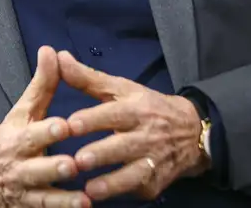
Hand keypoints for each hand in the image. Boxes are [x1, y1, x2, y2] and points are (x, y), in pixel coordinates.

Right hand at [0, 47, 89, 207]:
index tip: (64, 126)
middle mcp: (18, 168)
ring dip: (62, 200)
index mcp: (18, 139)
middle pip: (35, 169)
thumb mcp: (24, 112)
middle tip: (72, 164)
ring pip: (43, 198)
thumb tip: (50, 49)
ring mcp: (24, 193)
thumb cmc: (12, 139)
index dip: (47, 131)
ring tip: (84, 200)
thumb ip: (42, 85)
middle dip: (53, 167)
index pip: (32, 134)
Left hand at [59, 50, 209, 202]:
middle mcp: (147, 134)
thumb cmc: (148, 107)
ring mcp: (153, 161)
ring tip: (90, 189)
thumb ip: (88, 78)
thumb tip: (58, 58)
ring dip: (112, 182)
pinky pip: (139, 188)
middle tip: (78, 160)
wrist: (191, 131)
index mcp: (136, 109)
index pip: (114, 113)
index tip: (71, 124)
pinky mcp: (155, 183)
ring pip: (134, 173)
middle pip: (124, 145)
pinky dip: (123, 194)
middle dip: (102, 153)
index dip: (93, 119)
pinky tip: (102, 199)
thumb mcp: (122, 89)